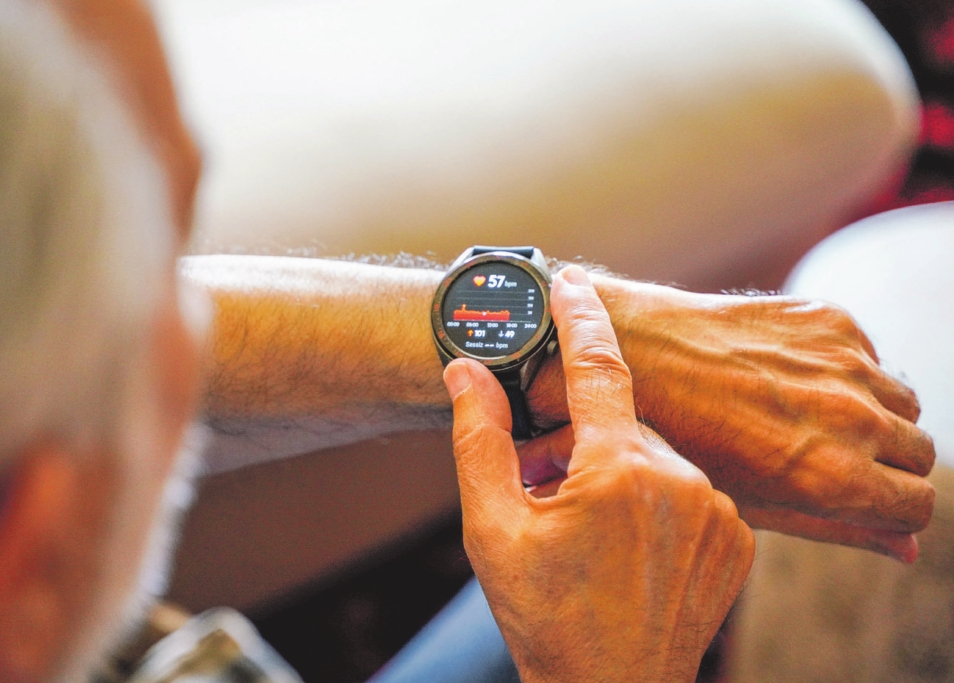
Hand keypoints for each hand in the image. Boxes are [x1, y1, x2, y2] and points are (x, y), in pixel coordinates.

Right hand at [444, 266, 753, 682]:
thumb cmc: (546, 616)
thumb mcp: (493, 528)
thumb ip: (479, 439)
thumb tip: (466, 373)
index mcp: (618, 469)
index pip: (597, 365)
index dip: (579, 316)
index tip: (570, 281)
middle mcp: (681, 479)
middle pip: (619, 423)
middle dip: (577, 441)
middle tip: (543, 486)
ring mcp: (717, 509)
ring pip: (655, 456)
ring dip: (615, 472)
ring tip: (584, 527)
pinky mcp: (738, 536)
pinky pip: (690, 488)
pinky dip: (655, 499)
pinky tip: (626, 544)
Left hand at [528, 279, 934, 561]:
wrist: (634, 350)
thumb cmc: (679, 439)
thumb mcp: (750, 502)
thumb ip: (836, 527)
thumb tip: (908, 548)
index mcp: (833, 475)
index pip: (921, 504)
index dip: (896, 508)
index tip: (868, 500)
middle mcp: (852, 417)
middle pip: (921, 452)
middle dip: (890, 463)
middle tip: (833, 458)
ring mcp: (844, 361)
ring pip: (904, 402)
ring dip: (875, 414)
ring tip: (811, 418)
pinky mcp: (829, 318)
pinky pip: (871, 355)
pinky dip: (848, 371)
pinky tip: (791, 377)